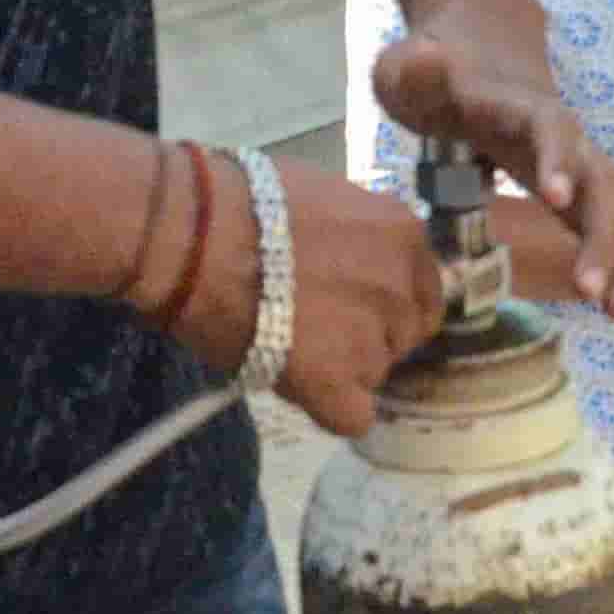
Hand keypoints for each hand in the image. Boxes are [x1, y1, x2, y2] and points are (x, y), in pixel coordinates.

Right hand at [174, 157, 441, 441]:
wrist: (193, 235)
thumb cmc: (240, 201)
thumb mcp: (324, 198)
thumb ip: (355, 235)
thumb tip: (350, 259)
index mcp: (402, 232)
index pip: (421, 287)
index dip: (385, 301)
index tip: (351, 303)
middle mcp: (401, 284)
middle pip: (403, 332)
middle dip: (367, 334)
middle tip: (316, 327)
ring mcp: (374, 336)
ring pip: (375, 373)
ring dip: (342, 369)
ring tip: (289, 346)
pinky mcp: (337, 381)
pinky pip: (353, 416)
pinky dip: (329, 408)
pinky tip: (299, 387)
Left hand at [371, 30, 613, 316]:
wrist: (477, 65)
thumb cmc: (433, 77)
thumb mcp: (410, 69)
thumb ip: (418, 70)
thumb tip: (431, 57)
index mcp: (523, 109)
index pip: (550, 129)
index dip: (557, 159)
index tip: (556, 199)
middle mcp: (568, 141)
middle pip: (601, 185)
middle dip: (602, 237)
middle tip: (589, 290)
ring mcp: (582, 170)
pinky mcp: (582, 199)